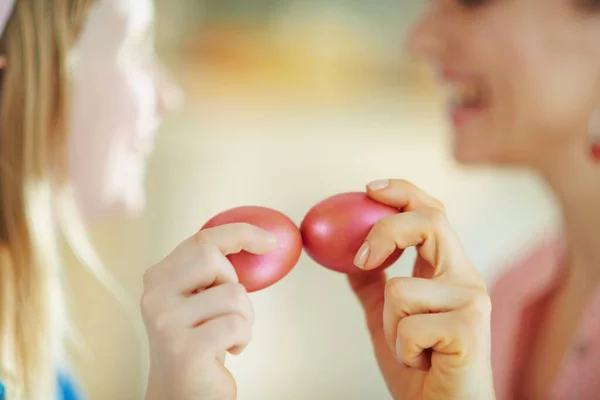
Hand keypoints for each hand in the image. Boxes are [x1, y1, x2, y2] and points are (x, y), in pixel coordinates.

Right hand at [141, 223, 277, 399]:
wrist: (181, 394)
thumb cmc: (200, 342)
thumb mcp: (200, 298)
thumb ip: (212, 270)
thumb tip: (263, 241)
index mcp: (159, 277)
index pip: (202, 240)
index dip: (239, 233)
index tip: (270, 241)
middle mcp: (155, 295)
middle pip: (212, 258)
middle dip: (233, 282)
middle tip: (226, 309)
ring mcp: (167, 322)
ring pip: (233, 294)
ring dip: (244, 317)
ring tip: (227, 335)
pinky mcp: (184, 348)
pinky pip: (237, 325)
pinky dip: (243, 338)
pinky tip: (227, 351)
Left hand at [349, 179, 493, 399]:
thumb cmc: (420, 363)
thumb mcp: (387, 316)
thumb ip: (372, 283)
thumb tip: (345, 254)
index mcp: (446, 269)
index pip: (431, 213)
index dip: (403, 192)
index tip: (369, 188)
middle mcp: (465, 277)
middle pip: (430, 222)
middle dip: (386, 231)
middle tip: (361, 259)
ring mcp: (471, 301)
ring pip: (401, 288)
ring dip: (389, 325)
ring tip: (410, 347)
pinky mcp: (469, 329)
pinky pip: (408, 326)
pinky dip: (402, 348)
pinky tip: (422, 361)